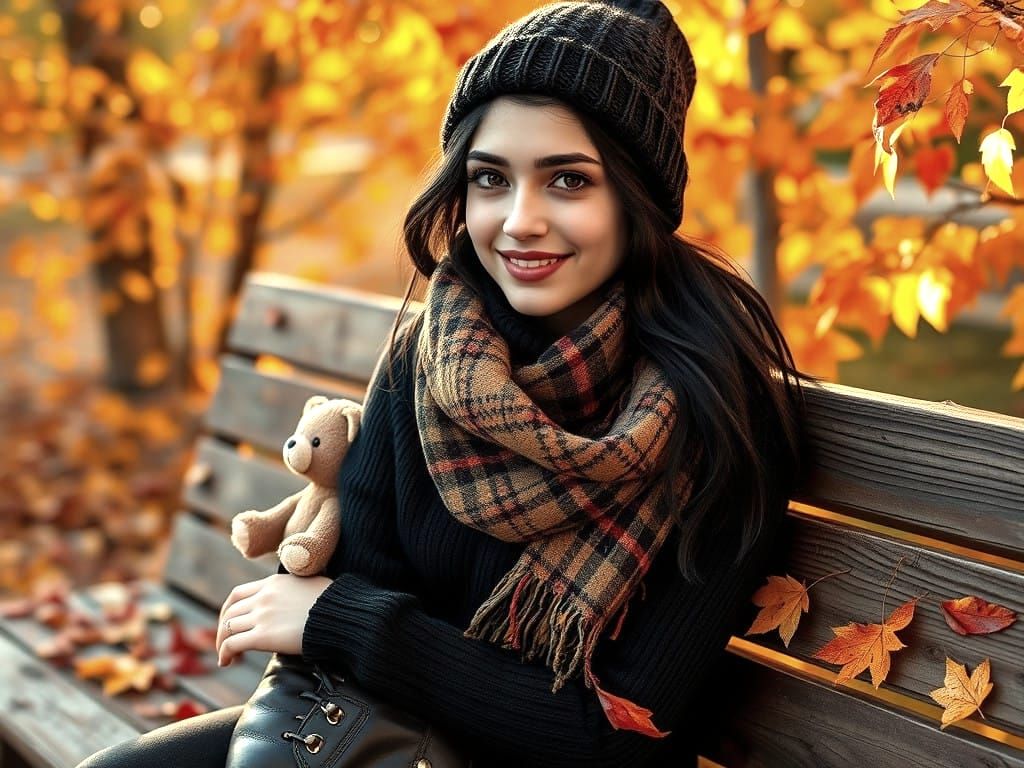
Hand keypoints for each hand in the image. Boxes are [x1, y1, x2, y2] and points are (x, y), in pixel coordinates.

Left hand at [215, 573, 331, 666]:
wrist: (342, 616)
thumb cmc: (335, 605)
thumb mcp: (310, 587)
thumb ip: (294, 592)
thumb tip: (296, 603)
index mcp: (274, 582)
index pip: (238, 594)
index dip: (229, 611)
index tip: (231, 624)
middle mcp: (264, 596)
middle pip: (229, 612)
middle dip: (223, 629)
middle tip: (226, 643)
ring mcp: (263, 615)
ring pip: (227, 628)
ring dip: (222, 643)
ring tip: (227, 656)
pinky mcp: (264, 636)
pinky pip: (232, 643)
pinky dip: (225, 653)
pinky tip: (227, 662)